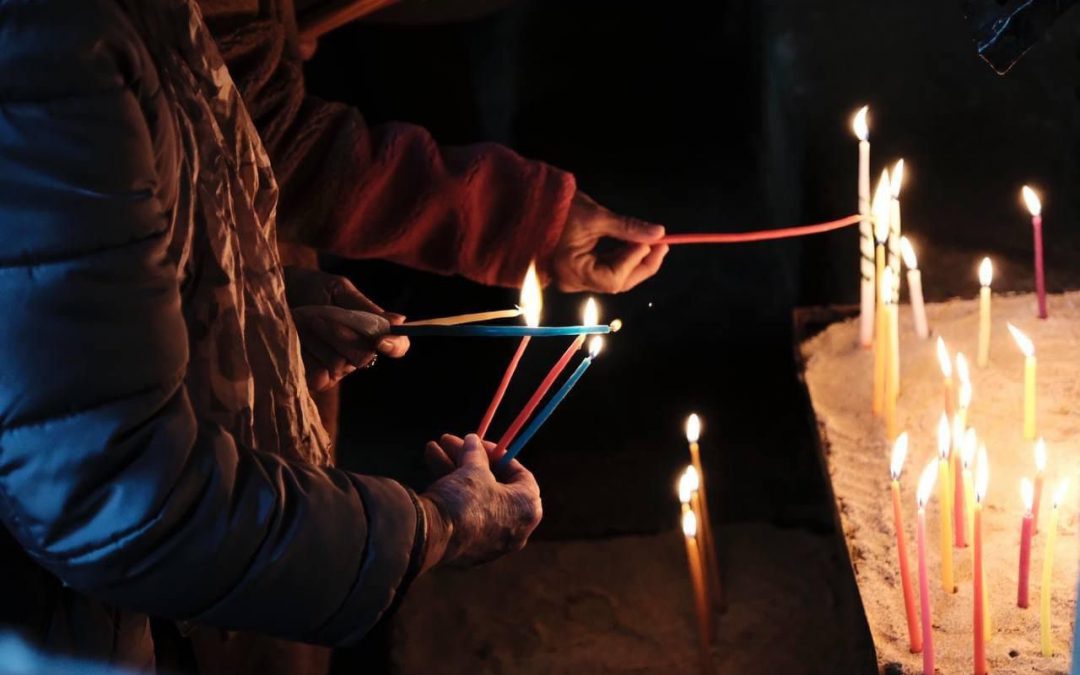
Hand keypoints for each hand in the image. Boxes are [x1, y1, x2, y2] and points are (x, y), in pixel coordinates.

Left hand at [284, 267, 409, 391]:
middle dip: (340, 335)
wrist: (272, 295)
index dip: (395, 346)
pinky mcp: (314, 380)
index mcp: (371, 331)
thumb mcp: (338, 291)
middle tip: (318, 316)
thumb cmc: (309, 289)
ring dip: (317, 341)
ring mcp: (336, 369)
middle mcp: (357, 353)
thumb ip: (365, 308)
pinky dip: (305, 356)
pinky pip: (319, 376)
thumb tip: (399, 321)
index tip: (381, 341)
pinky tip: (296, 340)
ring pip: (338, 365)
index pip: (398, 346)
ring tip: (301, 323)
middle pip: (363, 356)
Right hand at [419, 434, 541, 569]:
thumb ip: (476, 453)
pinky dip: (450, 491)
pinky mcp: (467, 549)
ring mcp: (490, 542)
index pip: (521, 475)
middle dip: (469, 460)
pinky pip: (462, 514)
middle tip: (451, 443)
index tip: (480, 444)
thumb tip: (473, 441)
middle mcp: (515, 530)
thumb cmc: (465, 500)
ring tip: (433, 448)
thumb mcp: (473, 469)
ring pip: (473, 498)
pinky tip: (430, 464)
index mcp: (528, 510)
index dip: (499, 455)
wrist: (432, 535)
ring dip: (453, 469)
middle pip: (492, 485)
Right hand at [549, 191, 668, 293]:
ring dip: (633, 262)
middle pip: (615, 283)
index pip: (613, 279)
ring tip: (652, 243)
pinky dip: (620, 259)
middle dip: (641, 266)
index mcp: (572, 271)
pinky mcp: (576, 269)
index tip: (655, 242)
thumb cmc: (557, 208)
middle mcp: (572, 281)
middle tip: (662, 246)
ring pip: (612, 278)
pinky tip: (634, 245)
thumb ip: (628, 228)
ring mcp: (573, 277)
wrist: (530, 205)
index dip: (636, 262)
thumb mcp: (596, 216)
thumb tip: (659, 233)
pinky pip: (603, 270)